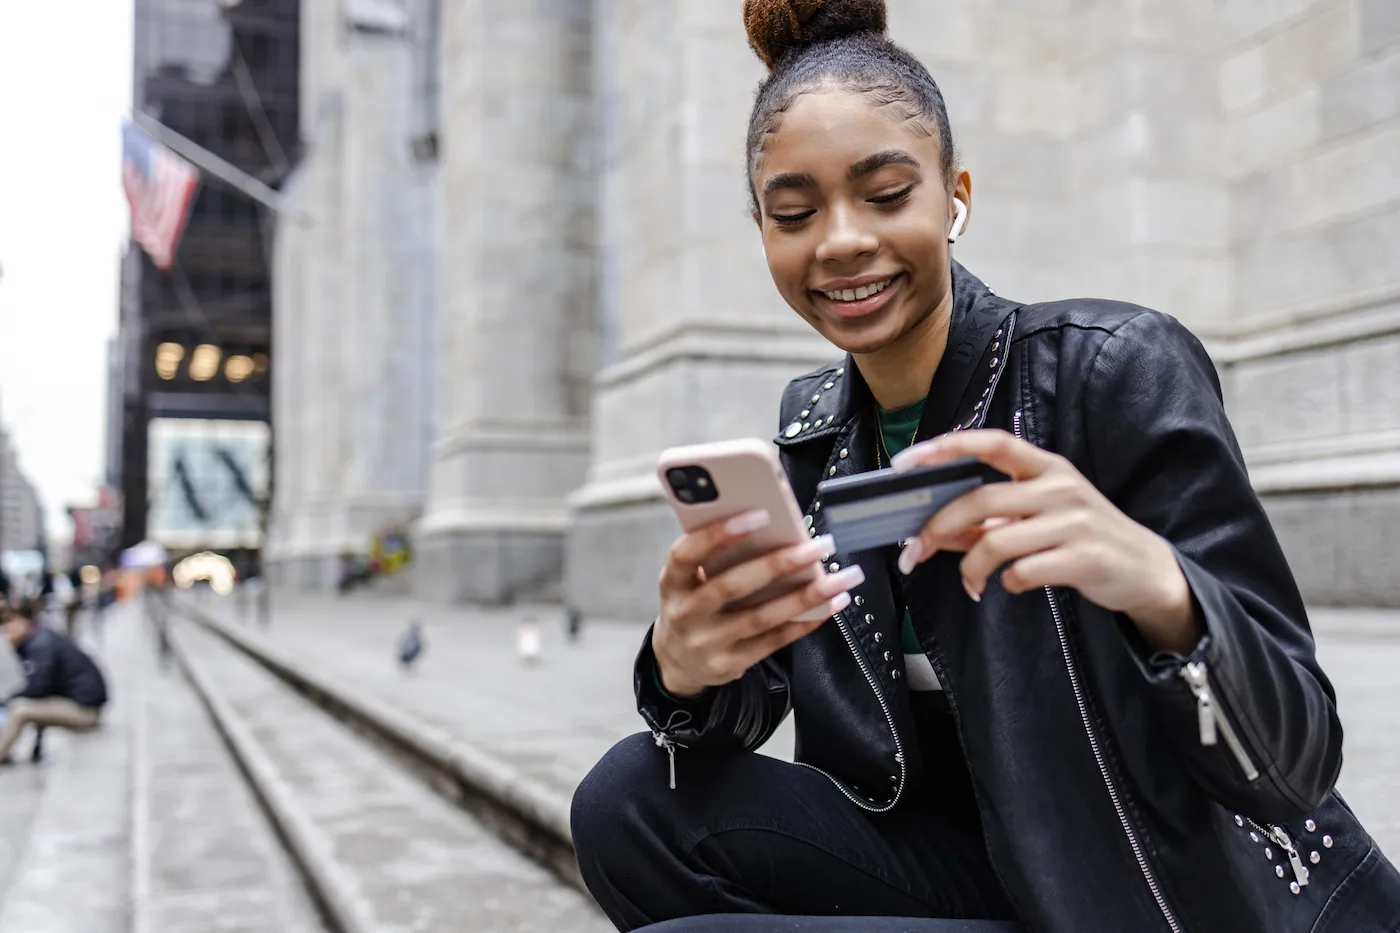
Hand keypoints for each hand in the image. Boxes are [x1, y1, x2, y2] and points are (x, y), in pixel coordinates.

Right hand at [653, 509, 865, 697]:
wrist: (676, 662)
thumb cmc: (692, 603)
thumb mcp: (688, 579)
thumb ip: (715, 557)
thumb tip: (772, 528)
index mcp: (671, 582)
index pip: (687, 554)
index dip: (719, 534)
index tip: (760, 515)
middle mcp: (685, 613)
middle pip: (733, 586)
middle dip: (780, 564)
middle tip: (818, 547)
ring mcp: (706, 643)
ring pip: (761, 617)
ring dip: (805, 596)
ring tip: (839, 579)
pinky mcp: (728, 664)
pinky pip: (773, 641)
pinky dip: (804, 622)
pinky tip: (829, 606)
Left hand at [891, 430, 1200, 652]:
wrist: (1144, 568)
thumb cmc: (1080, 537)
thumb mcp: (1039, 517)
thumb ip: (989, 520)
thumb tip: (931, 532)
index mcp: (1046, 466)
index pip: (992, 443)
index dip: (946, 447)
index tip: (906, 461)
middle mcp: (1059, 486)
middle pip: (981, 500)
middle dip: (937, 527)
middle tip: (914, 551)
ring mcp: (1073, 521)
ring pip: (996, 541)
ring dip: (970, 568)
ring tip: (969, 584)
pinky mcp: (1083, 557)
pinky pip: (1022, 572)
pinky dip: (1006, 583)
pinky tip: (1011, 585)